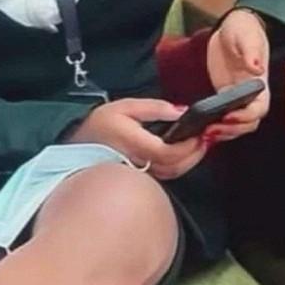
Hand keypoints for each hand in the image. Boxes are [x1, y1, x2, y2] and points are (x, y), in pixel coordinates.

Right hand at [70, 98, 208, 181]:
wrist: (79, 145)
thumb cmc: (101, 124)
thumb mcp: (125, 107)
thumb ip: (155, 108)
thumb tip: (181, 111)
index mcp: (135, 144)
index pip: (168, 151)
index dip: (188, 145)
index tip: (200, 132)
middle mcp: (139, 163)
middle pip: (175, 166)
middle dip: (195, 153)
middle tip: (205, 138)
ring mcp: (140, 173)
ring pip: (172, 174)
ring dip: (190, 161)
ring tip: (198, 144)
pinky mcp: (141, 178)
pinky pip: (166, 175)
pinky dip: (180, 165)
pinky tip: (184, 154)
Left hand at [204, 10, 271, 142]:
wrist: (232, 27)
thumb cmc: (243, 29)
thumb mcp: (246, 35)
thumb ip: (250, 51)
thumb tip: (256, 68)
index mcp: (260, 83)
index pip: (259, 109)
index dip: (245, 116)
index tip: (228, 115)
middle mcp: (252, 94)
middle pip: (248, 123)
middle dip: (231, 130)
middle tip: (210, 130)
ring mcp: (238, 97)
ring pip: (236, 125)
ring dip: (223, 132)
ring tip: (203, 133)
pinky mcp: (224, 96)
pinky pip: (223, 117)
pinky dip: (215, 125)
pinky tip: (200, 127)